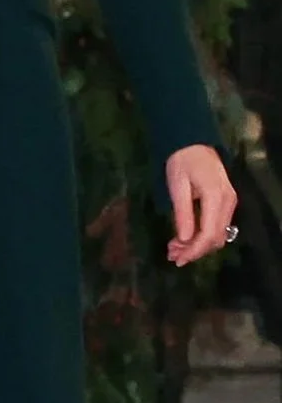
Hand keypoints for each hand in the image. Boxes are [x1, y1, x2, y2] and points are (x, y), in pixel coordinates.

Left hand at [167, 143, 238, 269]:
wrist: (194, 143)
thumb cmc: (182, 161)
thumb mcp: (177, 187)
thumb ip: (182, 213)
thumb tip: (183, 239)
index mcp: (216, 198)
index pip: (208, 233)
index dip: (193, 250)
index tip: (177, 259)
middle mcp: (228, 203)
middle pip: (215, 238)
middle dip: (194, 250)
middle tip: (172, 255)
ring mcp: (229, 203)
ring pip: (217, 234)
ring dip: (197, 245)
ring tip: (174, 249)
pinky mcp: (226, 203)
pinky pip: (216, 226)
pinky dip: (202, 235)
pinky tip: (184, 238)